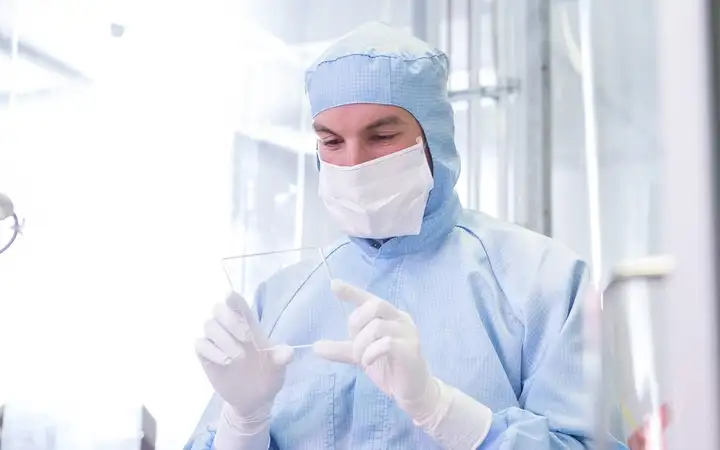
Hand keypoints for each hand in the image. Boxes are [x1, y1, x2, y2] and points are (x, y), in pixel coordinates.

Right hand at [195, 293, 292, 423]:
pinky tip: (225, 362)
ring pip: (209, 326)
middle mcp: (230, 329)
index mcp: (249, 324)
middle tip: (246, 338)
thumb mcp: (279, 368)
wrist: (254, 399)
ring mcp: (216, 341)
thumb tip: (288, 353)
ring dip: (223, 339)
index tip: (229, 296)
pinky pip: (200, 344)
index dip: (232, 298)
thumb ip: (282, 358)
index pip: (238, 304)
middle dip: (231, 320)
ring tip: (238, 357)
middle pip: (219, 309)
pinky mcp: (206, 356)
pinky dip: (212, 351)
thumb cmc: (268, 375)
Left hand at [314, 280, 492, 448]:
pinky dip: (370, 353)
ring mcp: (408, 333)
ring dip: (361, 344)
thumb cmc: (389, 367)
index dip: (351, 291)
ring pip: (377, 326)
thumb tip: (315, 347)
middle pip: (375, 305)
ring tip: (361, 358)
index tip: (334, 284)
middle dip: (357, 322)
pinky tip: (368, 362)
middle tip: (353, 343)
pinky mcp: (410, 349)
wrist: (412, 390)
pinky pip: (386, 344)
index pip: (369, 298)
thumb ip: (343, 349)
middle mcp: (400, 319)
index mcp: (390, 316)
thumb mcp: (362, 355)